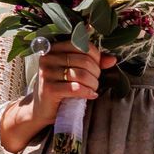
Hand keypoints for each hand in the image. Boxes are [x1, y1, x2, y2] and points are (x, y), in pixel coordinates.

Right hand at [0, 40, 115, 152]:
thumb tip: (112, 59)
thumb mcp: (74, 70)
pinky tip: (91, 95)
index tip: (98, 66)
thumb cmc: (60, 86)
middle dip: (96, 72)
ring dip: (93, 83)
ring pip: (81, 74)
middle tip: (96, 80)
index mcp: (54, 48)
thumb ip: (92, 62)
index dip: (95, 55)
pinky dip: (87, 92)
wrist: (41, 108)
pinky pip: (75, 88)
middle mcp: (48, 57)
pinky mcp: (49, 89)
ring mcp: (47, 73)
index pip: (81, 44)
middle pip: (83, 60)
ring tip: (93, 88)